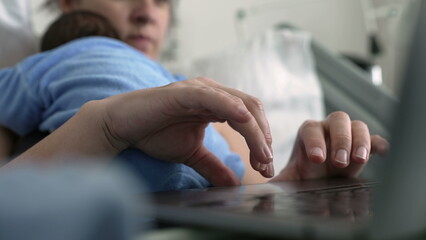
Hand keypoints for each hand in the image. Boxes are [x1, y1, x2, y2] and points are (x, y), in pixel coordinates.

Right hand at [100, 77, 273, 185]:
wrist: (121, 126)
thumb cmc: (154, 133)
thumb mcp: (192, 154)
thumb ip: (213, 166)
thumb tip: (233, 184)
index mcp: (217, 104)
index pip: (250, 118)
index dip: (262, 142)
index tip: (265, 167)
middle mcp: (213, 92)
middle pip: (252, 110)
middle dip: (264, 139)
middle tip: (266, 164)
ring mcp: (200, 90)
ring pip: (240, 105)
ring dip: (255, 132)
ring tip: (261, 155)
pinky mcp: (185, 92)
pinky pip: (214, 97)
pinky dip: (232, 107)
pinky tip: (244, 121)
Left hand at [271, 112, 388, 181]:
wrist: (323, 178)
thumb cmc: (306, 174)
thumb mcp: (292, 178)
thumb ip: (280, 182)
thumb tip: (264, 193)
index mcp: (308, 132)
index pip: (311, 128)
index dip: (315, 141)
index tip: (317, 159)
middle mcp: (329, 128)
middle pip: (338, 120)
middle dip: (339, 139)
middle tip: (339, 161)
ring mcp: (348, 134)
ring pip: (357, 125)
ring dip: (359, 141)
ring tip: (358, 160)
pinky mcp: (365, 144)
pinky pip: (375, 138)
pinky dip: (378, 143)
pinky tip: (381, 153)